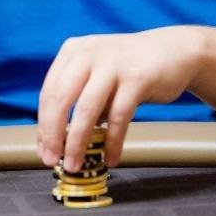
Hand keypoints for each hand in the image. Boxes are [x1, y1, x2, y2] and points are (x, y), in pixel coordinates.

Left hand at [37, 26, 202, 171]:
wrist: (173, 50)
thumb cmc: (129, 67)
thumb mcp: (97, 70)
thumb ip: (78, 96)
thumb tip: (57, 140)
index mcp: (73, 50)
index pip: (49, 91)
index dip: (43, 124)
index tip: (44, 150)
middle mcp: (89, 53)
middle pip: (60, 99)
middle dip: (53, 135)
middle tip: (52, 160)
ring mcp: (113, 63)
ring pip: (86, 109)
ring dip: (77, 142)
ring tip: (76, 164)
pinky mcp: (137, 77)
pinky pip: (119, 117)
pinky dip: (112, 142)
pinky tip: (111, 158)